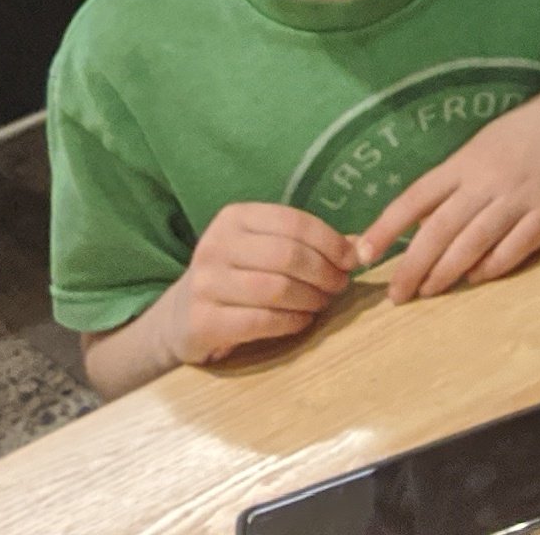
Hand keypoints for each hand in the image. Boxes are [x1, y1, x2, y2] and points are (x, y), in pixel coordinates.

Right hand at [155, 202, 356, 366]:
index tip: (352, 260)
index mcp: (234, 218)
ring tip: (322, 304)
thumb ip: (304, 244)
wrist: (180, 317)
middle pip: (288, 256)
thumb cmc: (235, 277)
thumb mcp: (263, 250)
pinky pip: (261, 321)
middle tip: (339, 286)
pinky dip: (291, 322)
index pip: (294, 222)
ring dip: (311, 299)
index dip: (331, 242)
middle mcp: (216, 245)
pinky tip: (302, 321)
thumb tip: (359, 245)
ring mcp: (205, 283)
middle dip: (324, 273)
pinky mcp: (202, 321)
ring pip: (277, 289)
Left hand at [353, 80, 539, 300]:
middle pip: (439, 230)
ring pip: (472, 244)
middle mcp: (487, 180)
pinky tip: (475, 279)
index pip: (415, 197)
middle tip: (397, 294)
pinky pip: (513, 249)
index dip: (386, 227)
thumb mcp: (482, 146)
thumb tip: (419, 224)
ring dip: (445, 273)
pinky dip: (490, 268)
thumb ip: (452, 182)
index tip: (362, 253)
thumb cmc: (525, 133)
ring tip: (428, 292)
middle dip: (413, 266)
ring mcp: (518, 199)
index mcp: (466, 161)